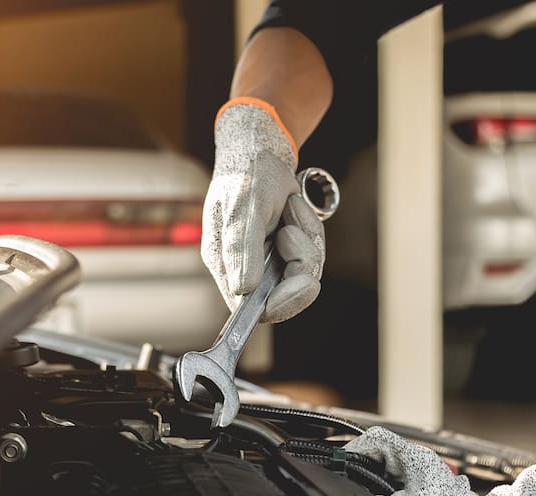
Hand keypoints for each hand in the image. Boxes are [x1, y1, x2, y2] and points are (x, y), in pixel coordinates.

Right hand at [200, 99, 325, 322]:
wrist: (260, 147)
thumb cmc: (245, 172)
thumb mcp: (244, 207)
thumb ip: (242, 248)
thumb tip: (242, 290)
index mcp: (225, 265)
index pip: (250, 309)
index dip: (280, 303)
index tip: (304, 283)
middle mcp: (245, 268)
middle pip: (284, 295)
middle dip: (300, 263)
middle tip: (295, 231)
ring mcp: (267, 260)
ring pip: (303, 273)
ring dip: (305, 238)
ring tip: (290, 208)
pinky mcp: (285, 251)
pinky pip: (311, 254)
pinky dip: (310, 229)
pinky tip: (295, 207)